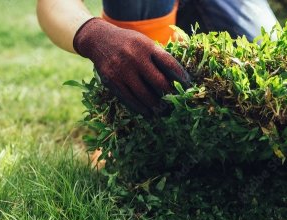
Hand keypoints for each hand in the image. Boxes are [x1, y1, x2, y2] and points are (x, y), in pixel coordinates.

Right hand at [73, 18, 190, 116]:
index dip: (180, 76)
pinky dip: (140, 108)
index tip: (188, 86)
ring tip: (163, 111)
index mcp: (146, 46)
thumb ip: (157, 56)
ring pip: (143, 94)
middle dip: (169, 94)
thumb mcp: (143, 42)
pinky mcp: (112, 81)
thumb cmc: (128, 43)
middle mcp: (134, 58)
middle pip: (158, 82)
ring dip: (155, 105)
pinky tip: (147, 112)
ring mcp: (122, 70)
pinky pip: (129, 99)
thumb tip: (177, 78)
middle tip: (175, 102)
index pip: (168, 63)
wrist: (98, 40)